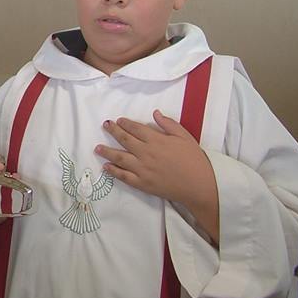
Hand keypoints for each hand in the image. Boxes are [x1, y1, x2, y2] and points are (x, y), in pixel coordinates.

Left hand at [94, 110, 218, 242]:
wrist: (199, 185)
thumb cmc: (194, 159)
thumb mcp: (184, 137)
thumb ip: (168, 124)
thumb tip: (155, 113)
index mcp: (156, 140)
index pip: (135, 128)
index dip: (125, 123)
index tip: (118, 120)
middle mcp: (146, 153)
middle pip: (124, 139)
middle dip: (113, 131)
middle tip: (105, 125)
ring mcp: (142, 169)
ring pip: (119, 157)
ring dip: (106, 151)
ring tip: (97, 148)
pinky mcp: (142, 183)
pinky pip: (124, 176)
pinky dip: (113, 171)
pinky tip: (106, 167)